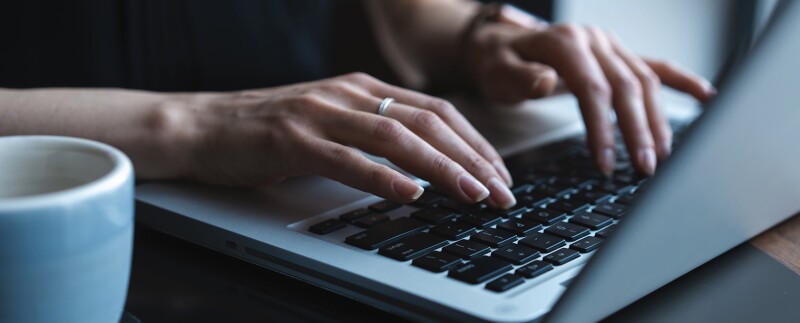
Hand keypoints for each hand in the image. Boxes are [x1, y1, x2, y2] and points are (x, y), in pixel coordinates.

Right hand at [177, 73, 515, 206]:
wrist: (202, 125)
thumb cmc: (268, 129)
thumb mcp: (331, 121)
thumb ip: (373, 134)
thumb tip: (422, 166)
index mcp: (363, 89)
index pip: (435, 112)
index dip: (474, 141)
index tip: (499, 171)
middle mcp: (348, 95)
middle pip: (427, 122)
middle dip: (473, 158)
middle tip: (502, 191)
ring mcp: (321, 115)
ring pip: (395, 138)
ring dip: (442, 167)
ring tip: (473, 194)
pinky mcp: (293, 140)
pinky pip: (347, 159)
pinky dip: (382, 177)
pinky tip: (411, 193)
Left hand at [464, 22, 715, 174]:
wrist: (498, 43)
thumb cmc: (496, 62)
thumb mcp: (496, 72)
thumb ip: (520, 79)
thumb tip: (546, 81)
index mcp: (565, 42)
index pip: (593, 89)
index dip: (604, 128)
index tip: (607, 163)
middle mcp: (593, 38)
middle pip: (627, 86)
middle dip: (638, 131)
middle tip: (644, 169)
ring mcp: (609, 44)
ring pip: (645, 80)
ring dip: (657, 120)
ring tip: (662, 156)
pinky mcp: (617, 53)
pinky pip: (655, 65)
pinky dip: (681, 81)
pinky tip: (705, 97)